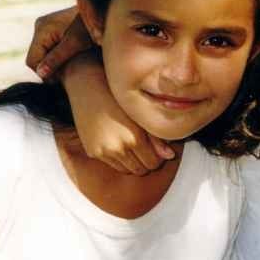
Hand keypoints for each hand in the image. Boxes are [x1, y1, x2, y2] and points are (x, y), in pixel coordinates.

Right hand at [25, 3, 93, 79]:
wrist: (100, 11)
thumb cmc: (89, 27)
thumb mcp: (75, 44)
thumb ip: (57, 58)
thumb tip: (40, 73)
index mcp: (41, 29)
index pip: (32, 60)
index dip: (44, 74)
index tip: (60, 80)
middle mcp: (39, 26)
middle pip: (36, 57)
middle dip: (48, 68)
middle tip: (66, 76)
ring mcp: (45, 27)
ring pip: (42, 53)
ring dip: (52, 63)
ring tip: (69, 68)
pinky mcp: (52, 29)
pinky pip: (48, 48)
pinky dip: (56, 56)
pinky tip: (69, 60)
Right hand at [62, 53, 175, 174]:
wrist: (89, 89)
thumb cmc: (118, 99)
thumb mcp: (141, 116)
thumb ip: (157, 138)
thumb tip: (170, 155)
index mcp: (135, 138)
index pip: (154, 163)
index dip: (158, 157)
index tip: (156, 149)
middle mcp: (119, 148)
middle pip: (142, 169)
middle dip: (146, 161)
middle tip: (146, 149)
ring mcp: (104, 152)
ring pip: (127, 170)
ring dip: (133, 162)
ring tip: (133, 147)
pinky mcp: (93, 152)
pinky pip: (113, 165)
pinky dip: (119, 159)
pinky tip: (120, 144)